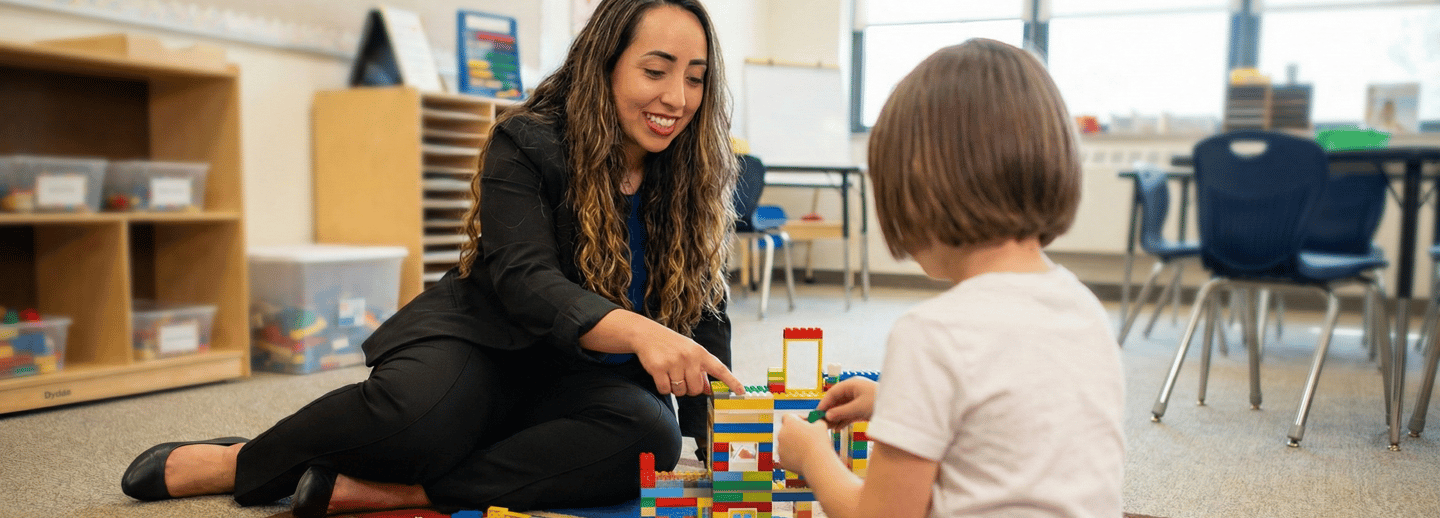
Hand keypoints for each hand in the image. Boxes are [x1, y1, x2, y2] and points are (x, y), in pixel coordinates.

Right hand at [586, 310, 744, 396]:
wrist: (646, 334)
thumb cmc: (671, 345)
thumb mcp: (689, 353)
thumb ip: (701, 371)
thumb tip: (709, 390)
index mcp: (700, 353)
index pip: (720, 369)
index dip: (732, 381)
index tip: (741, 391)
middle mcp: (690, 357)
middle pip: (696, 389)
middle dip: (689, 389)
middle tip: (681, 377)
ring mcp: (674, 362)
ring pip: (680, 391)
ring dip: (675, 388)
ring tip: (670, 373)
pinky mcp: (659, 368)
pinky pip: (665, 390)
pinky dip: (663, 387)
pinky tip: (660, 375)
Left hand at [776, 414, 834, 476]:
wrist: (817, 463)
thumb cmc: (820, 442)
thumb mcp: (821, 425)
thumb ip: (816, 420)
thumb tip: (816, 421)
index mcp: (789, 423)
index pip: (788, 416)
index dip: (796, 419)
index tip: (805, 424)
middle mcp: (781, 434)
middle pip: (786, 430)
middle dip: (795, 433)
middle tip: (807, 437)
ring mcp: (780, 448)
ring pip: (786, 444)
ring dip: (793, 445)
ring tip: (806, 449)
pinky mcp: (782, 459)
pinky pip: (786, 455)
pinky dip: (793, 456)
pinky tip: (803, 457)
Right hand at [817, 377, 875, 427]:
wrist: (898, 409)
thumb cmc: (879, 402)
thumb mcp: (858, 407)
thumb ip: (841, 412)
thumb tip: (827, 416)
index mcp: (852, 385)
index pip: (833, 393)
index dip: (824, 403)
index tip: (817, 413)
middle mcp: (853, 391)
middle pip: (836, 401)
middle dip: (828, 412)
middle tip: (820, 423)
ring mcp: (857, 400)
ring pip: (841, 409)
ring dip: (835, 418)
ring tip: (828, 428)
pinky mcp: (861, 409)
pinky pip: (848, 414)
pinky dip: (842, 420)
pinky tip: (837, 428)